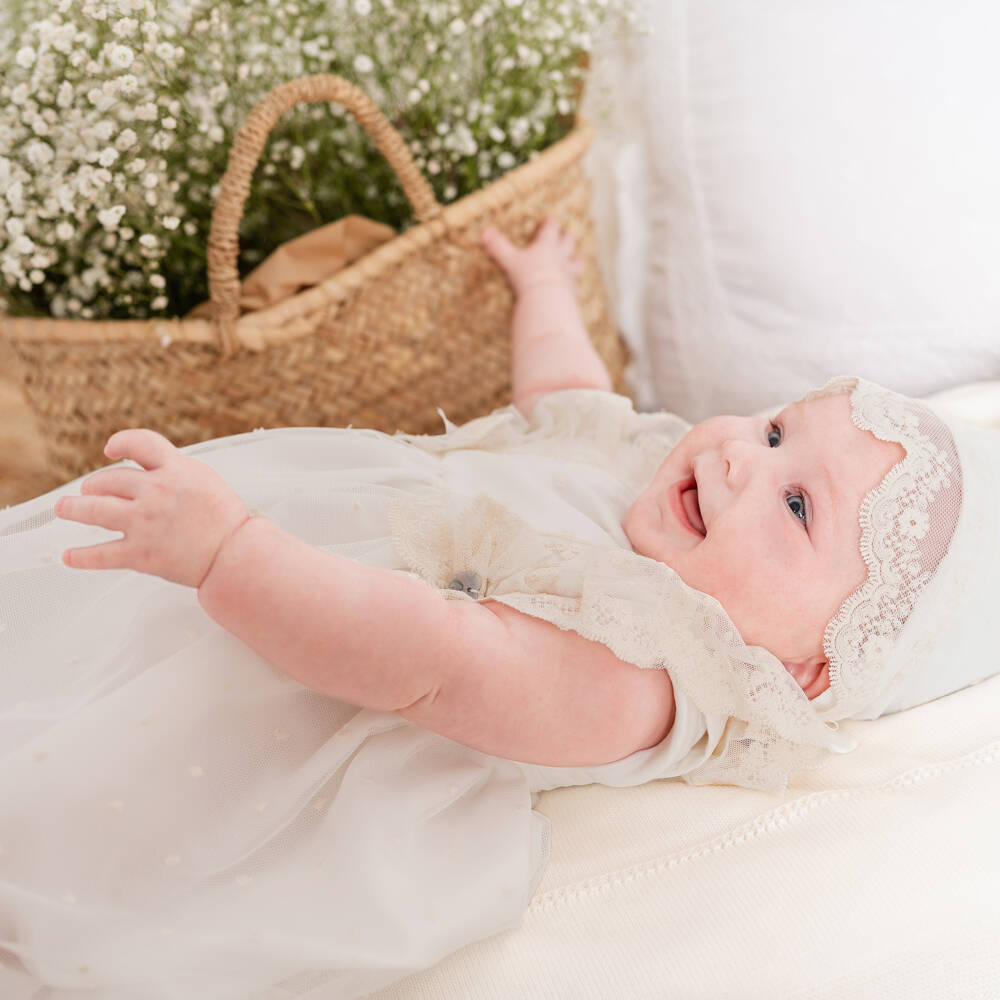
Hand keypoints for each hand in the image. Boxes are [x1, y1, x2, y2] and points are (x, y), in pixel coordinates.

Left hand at [54, 429, 250, 588]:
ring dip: (73, 509)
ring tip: (64, 509)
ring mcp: (144, 523)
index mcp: (175, 470)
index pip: (139, 443)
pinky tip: (70, 556)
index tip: (110, 450)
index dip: (121, 443)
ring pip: (94, 510)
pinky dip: (81, 557)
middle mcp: (155, 492)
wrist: (236, 555)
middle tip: (87, 491)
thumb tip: (152, 470)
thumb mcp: (205, 480)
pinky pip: (101, 554)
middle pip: (108, 480)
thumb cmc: (227, 521)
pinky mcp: (140, 553)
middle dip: (93, 486)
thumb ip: (177, 472)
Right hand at [482, 217, 582, 297]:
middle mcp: (562, 256)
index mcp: (547, 245)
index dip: (550, 222)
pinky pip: (575, 284)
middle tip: (566, 234)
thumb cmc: (529, 278)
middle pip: (569, 241)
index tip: (549, 219)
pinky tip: (570, 286)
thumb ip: (498, 247)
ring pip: (577, 261)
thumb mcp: (510, 261)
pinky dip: (573, 283)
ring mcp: (570, 273)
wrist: (548, 301)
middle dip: (567, 237)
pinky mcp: (573, 290)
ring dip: (575, 259)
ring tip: (575, 260)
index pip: (552, 227)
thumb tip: (484, 232)